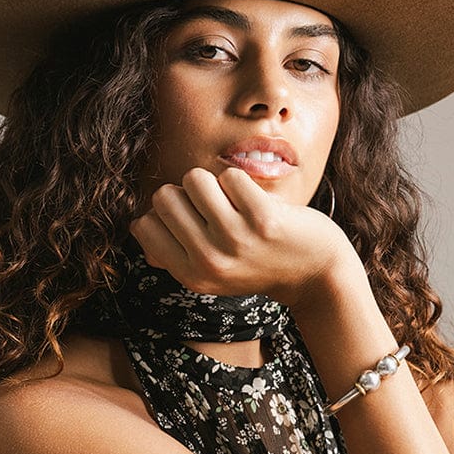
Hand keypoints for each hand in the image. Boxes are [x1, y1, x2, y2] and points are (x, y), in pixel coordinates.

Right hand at [129, 166, 353, 307]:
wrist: (315, 273)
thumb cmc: (258, 264)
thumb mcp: (212, 273)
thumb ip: (174, 254)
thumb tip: (139, 227)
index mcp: (190, 276)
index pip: (144, 225)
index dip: (164, 213)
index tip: (190, 219)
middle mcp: (208, 262)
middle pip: (165, 197)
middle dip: (187, 194)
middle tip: (215, 208)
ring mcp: (236, 240)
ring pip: (194, 179)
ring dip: (213, 182)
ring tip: (233, 201)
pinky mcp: (263, 219)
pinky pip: (231, 176)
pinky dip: (242, 181)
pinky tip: (256, 201)